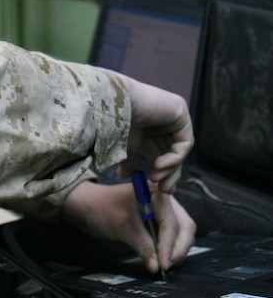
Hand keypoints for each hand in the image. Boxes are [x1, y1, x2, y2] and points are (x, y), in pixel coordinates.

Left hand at [61, 179, 195, 274]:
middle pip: (184, 225)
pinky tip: (163, 257)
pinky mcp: (159, 217)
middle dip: (178, 247)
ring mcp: (163, 207)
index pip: (170, 223)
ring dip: (176, 248)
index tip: (163, 265)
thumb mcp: (123, 228)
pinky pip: (172, 232)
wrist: (87, 205)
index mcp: (156, 192)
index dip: (168, 246)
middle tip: (167, 266)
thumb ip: (143, 246)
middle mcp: (164, 198)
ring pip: (182, 230)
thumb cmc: (102, 210)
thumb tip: (156, 267)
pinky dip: (170, 246)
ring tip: (164, 264)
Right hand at [116, 74, 193, 192]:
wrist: (112, 107)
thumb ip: (130, 162)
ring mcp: (172, 114)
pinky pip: (184, 143)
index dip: (161, 172)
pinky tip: (159, 166)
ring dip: (170, 169)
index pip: (160, 152)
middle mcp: (161, 120)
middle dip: (169, 174)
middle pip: (171, 152)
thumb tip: (125, 177)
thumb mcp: (124, 150)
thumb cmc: (114, 126)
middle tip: (163, 190)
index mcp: (148, 126)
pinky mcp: (180, 112)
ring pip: (179, 150)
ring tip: (156, 180)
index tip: (158, 190)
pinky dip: (174, 158)